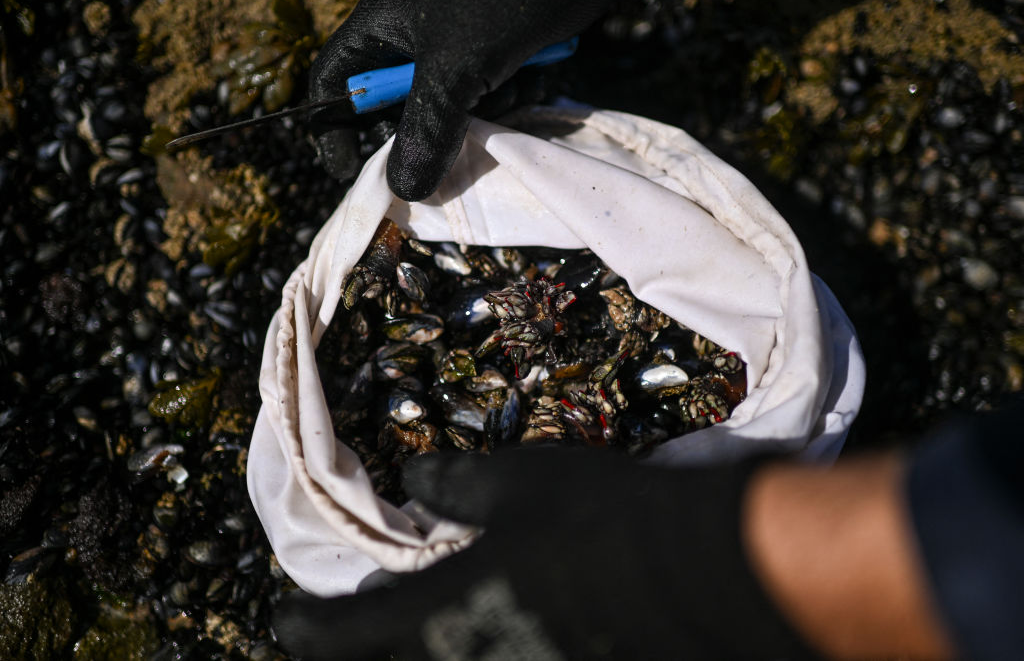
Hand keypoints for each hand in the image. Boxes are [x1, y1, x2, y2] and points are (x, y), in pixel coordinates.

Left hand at [272, 447, 814, 659]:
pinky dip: (494, 643)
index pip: (346, 633)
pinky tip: (521, 617)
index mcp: (445, 614)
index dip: (305, 628)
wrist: (708, 574)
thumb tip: (413, 480)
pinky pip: (511, 659)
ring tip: (458, 608)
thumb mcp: (522, 482)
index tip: (285, 620)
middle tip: (382, 608)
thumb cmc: (604, 521)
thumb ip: (457, 486)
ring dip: (441, 640)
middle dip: (374, 641)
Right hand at [308, 0, 621, 200]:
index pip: (337, 81)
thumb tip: (404, 189)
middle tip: (454, 141)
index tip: (351, 173)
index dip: (336, 129)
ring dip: (485, 111)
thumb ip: (426, 130)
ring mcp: (461, 36)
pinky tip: (536, 77)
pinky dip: (513, 93)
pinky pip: (495, 88)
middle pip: (399, 103)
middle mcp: (415, 30)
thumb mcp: (456, 68)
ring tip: (510, 89)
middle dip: (431, 128)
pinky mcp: (503, 43)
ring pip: (454, 103)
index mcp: (384, 24)